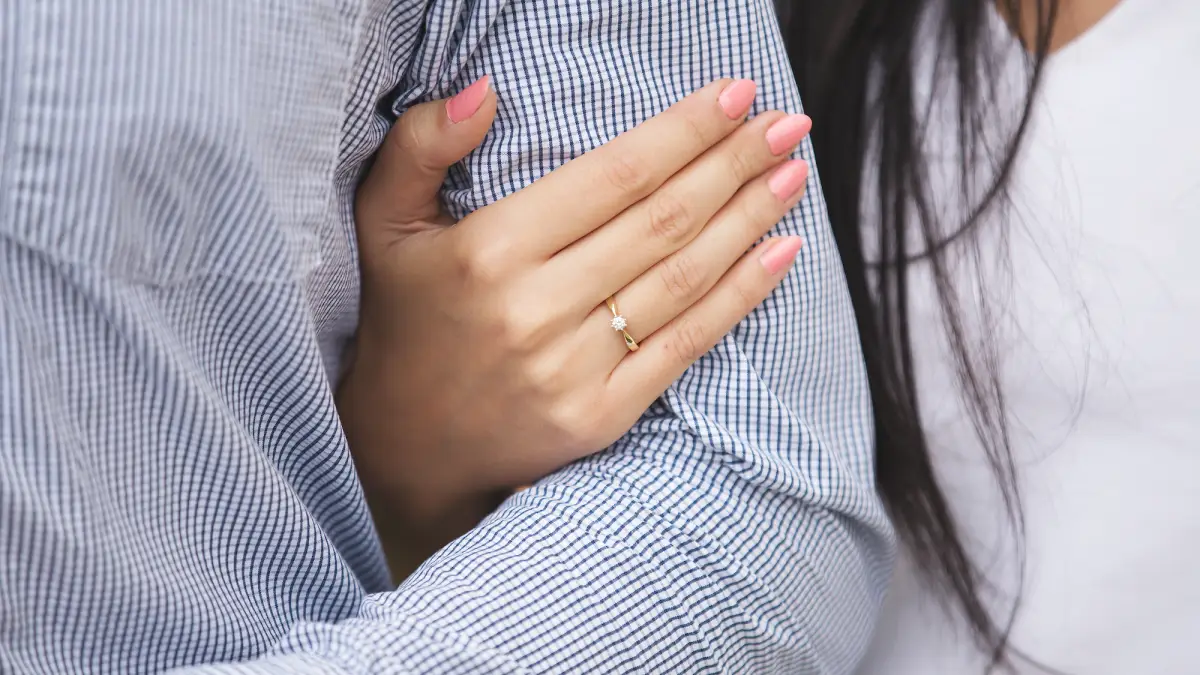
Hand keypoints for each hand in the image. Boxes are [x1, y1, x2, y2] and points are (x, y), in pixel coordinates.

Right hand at [339, 77, 810, 575]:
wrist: (405, 447)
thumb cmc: (405, 319)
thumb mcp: (383, 224)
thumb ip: (420, 147)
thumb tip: (484, 90)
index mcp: (490, 251)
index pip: (612, 176)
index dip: (683, 132)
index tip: (736, 94)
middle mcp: (536, 308)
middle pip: (662, 221)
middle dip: (734, 164)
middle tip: (787, 125)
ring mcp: (572, 369)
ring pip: (683, 278)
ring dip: (749, 220)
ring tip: (793, 173)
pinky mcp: (599, 417)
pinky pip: (685, 346)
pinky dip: (740, 297)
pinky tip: (782, 253)